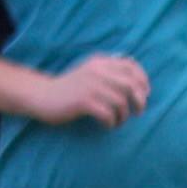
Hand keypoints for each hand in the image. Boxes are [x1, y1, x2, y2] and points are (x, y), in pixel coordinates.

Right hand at [24, 51, 152, 128]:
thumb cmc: (70, 88)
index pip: (131, 66)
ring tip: (118, 121)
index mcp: (100, 62)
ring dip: (124, 115)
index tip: (144, 93)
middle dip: (140, 101)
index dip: (143, 80)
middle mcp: (96, 71)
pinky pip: (108, 114)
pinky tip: (108, 125)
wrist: (41, 96)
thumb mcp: (90, 73)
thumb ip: (110, 71)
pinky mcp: (82, 101)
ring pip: (121, 102)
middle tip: (138, 111)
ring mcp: (89, 86)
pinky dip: (112, 122)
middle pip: (131, 85)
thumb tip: (138, 80)